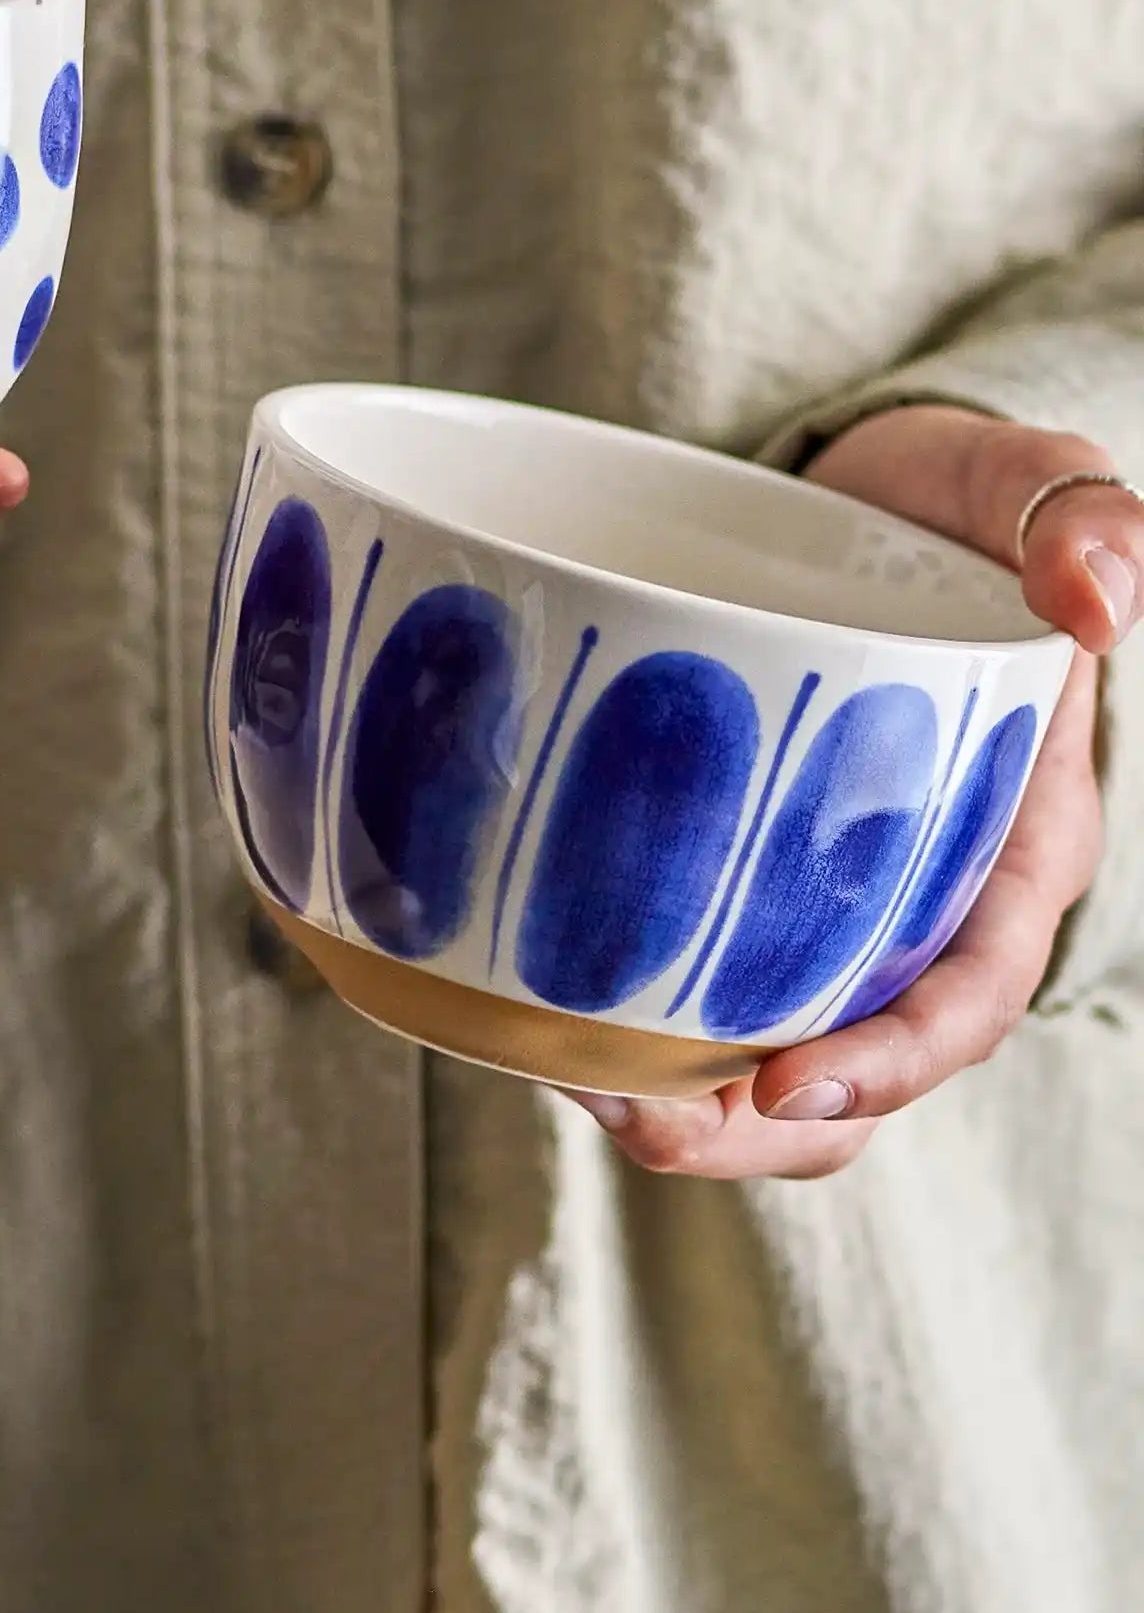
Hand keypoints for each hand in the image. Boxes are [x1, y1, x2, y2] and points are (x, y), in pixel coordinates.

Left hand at [566, 403, 1131, 1179]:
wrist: (855, 491)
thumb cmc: (949, 501)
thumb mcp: (1019, 483)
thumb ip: (1075, 515)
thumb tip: (1102, 595)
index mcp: (1013, 846)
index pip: (971, 994)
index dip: (893, 1061)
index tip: (786, 1087)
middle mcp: (922, 900)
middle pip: (857, 1070)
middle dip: (749, 1128)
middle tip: (626, 1117)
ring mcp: (830, 901)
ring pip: (766, 1051)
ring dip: (672, 1095)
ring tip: (559, 1078)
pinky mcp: (743, 875)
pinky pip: (698, 974)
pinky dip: (623, 1006)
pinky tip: (526, 996)